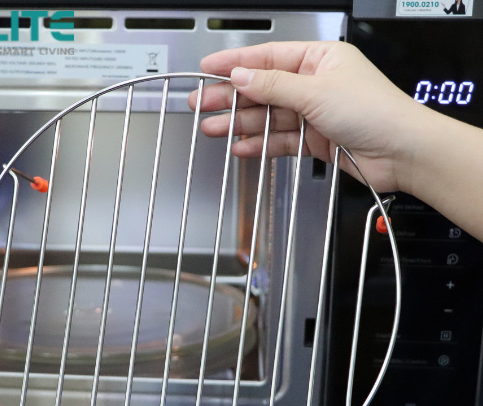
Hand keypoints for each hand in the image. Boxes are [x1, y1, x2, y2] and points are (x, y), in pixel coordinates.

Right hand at [189, 41, 426, 192]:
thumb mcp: (316, 91)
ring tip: (213, 128)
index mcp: (320, 60)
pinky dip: (260, 144)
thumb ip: (274, 85)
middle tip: (202, 103)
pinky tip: (241, 146)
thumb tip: (241, 75)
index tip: (209, 69)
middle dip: (231, 97)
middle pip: (263, 89)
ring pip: (269, 117)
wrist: (399, 152)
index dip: (236, 63)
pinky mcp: (315, 140)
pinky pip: (280, 140)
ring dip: (240, 123)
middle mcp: (315, 85)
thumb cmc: (374, 111)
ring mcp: (314, 114)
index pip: (268, 57)